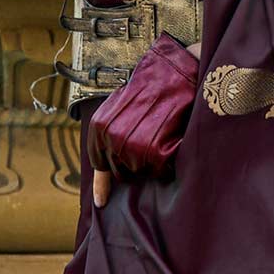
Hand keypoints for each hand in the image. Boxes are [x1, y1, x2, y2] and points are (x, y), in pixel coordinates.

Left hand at [94, 40, 199, 207]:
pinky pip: (161, 169)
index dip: (104, 184)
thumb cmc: (152, 87)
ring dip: (154, 161)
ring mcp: (131, 147)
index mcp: (98, 127)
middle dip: (135, 165)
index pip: (99, 165)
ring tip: (163, 134)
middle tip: (151, 142)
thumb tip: (112, 160)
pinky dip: (169, 160)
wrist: (175, 71)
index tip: (102, 202)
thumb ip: (112, 131)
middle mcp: (110, 139)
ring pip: (143, 171)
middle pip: (122, 172)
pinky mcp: (153, 152)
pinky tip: (173, 140)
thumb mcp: (122, 106)